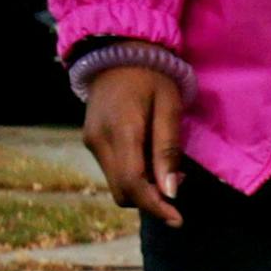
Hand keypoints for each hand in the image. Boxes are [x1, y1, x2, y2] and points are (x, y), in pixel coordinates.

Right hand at [83, 63, 186, 227]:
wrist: (118, 50)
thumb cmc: (153, 75)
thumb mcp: (169, 106)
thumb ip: (167, 148)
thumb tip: (170, 191)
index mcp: (121, 132)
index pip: (134, 184)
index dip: (156, 206)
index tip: (177, 219)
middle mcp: (99, 142)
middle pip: (122, 191)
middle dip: (150, 198)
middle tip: (179, 181)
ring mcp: (90, 142)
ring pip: (116, 183)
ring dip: (142, 186)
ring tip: (168, 166)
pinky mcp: (90, 140)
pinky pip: (112, 169)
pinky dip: (132, 173)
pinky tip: (150, 157)